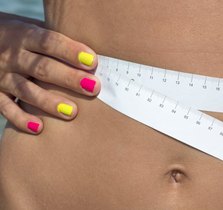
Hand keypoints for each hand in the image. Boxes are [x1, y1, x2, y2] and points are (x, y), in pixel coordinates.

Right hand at [0, 19, 100, 133]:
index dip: (71, 51)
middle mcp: (12, 56)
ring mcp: (1, 75)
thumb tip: (94, 58)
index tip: (92, 61)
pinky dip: (20, 119)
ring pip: (26, 90)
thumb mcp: (34, 30)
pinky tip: (39, 128)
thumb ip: (58, 42)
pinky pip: (5, 107)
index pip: (49, 42)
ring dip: (49, 102)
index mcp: (25, 36)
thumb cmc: (23, 39)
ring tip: (72, 112)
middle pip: (42, 67)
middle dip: (69, 78)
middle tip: (93, 87)